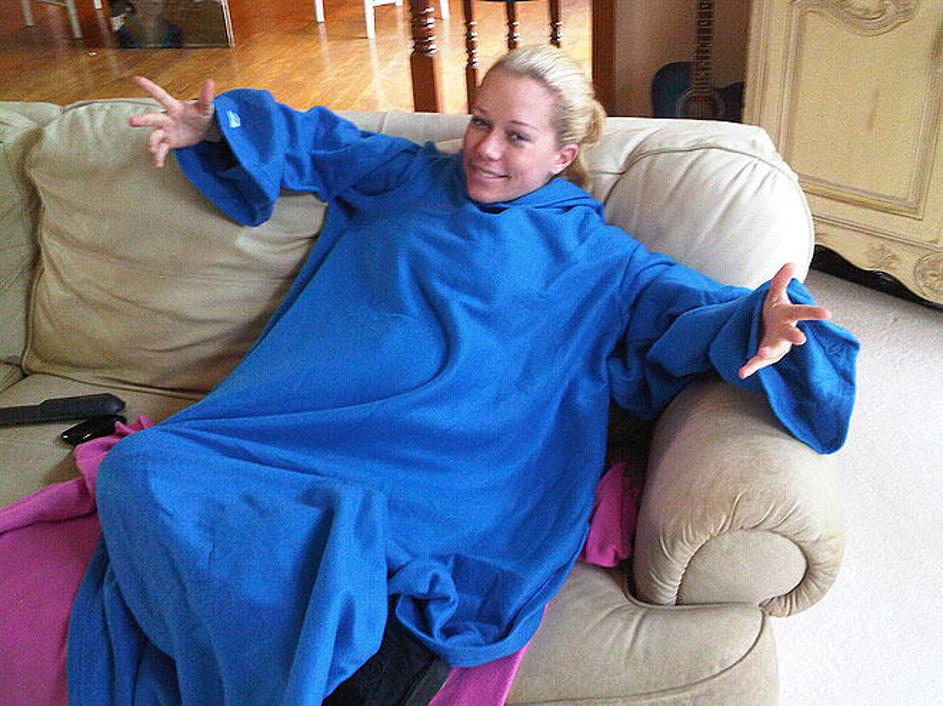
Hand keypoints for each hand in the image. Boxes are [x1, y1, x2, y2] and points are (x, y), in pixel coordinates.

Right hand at [128, 76, 216, 167]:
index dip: (149, 87)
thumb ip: (206, 96)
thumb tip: (210, 81)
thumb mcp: (206, 107)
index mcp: (174, 107)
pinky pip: (162, 150)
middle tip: (132, 121)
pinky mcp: (169, 142)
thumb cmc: (202, 114)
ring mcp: (166, 131)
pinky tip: (158, 165)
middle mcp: (166, 118)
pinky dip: (159, 157)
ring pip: (155, 136)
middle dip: (143, 120)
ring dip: (152, 142)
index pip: (160, 95)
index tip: (136, 79)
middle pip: (153, 118)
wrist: (204, 129)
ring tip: (151, 149)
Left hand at [738, 263, 830, 378]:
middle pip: (791, 334)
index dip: (814, 313)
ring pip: (774, 349)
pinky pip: (757, 362)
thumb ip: (781, 280)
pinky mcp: (764, 355)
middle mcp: (784, 332)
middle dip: (795, 336)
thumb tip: (790, 263)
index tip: (827, 313)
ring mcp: (775, 345)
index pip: (802, 312)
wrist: (770, 331)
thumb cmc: (775, 312)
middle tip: (801, 339)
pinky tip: (742, 372)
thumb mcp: (776, 294)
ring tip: (762, 353)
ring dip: (768, 351)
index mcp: (788, 316)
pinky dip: (750, 367)